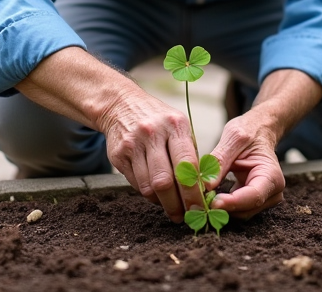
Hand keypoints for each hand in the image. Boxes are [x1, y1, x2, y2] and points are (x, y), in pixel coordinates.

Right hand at [98, 90, 204, 221]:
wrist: (121, 105)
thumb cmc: (158, 120)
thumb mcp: (178, 126)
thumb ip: (189, 153)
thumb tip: (202, 188)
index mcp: (175, 125)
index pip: (187, 165)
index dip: (194, 191)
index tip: (200, 207)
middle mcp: (153, 133)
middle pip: (165, 181)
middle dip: (177, 204)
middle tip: (185, 216)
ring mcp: (133, 144)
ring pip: (149, 186)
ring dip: (162, 203)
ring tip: (172, 209)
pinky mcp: (118, 155)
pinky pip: (136, 184)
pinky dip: (148, 194)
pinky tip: (157, 196)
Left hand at [208, 68, 321, 218]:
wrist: (258, 131)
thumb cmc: (249, 131)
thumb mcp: (233, 139)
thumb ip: (220, 161)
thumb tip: (205, 185)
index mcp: (271, 175)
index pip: (253, 196)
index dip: (233, 203)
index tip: (212, 203)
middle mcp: (272, 192)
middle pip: (245, 209)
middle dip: (223, 207)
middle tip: (199, 200)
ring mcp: (264, 199)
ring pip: (239, 213)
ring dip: (221, 207)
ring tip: (203, 195)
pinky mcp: (252, 201)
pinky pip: (236, 209)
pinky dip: (223, 204)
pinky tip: (210, 195)